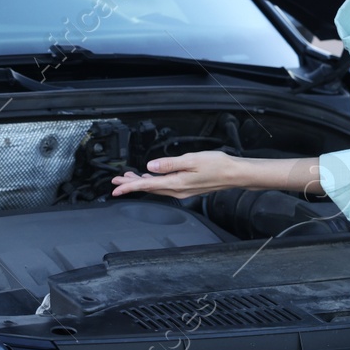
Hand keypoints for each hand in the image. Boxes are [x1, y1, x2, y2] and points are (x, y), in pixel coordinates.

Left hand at [110, 151, 247, 198]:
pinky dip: (153, 181)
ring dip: (140, 182)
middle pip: (148, 188)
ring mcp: (182, 190)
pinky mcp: (186, 187)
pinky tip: (150, 176)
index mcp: (176, 183)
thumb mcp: (191, 160)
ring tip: (128, 178)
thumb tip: (151, 166)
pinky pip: (164, 186)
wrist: (234, 174)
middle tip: (116, 181)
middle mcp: (177, 190)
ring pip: (155, 187)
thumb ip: (169, 163)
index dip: (129, 186)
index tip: (115, 187)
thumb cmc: (217, 166)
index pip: (146, 185)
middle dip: (130, 184)